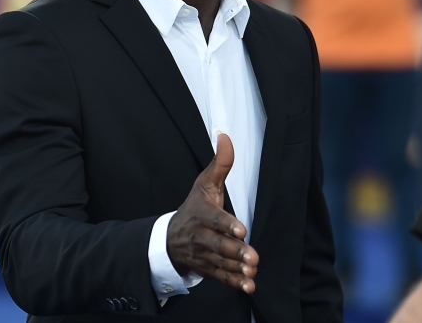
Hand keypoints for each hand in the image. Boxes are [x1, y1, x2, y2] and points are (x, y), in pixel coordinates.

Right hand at [166, 133, 258, 292]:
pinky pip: (220, 277)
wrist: (168, 239)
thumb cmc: (193, 207)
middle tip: (252, 256)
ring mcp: (203, 255)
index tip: (241, 229)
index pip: (214, 219)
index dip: (227, 225)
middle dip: (234, 251)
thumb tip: (225, 136)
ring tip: (252, 270)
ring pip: (220, 262)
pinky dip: (234, 282)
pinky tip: (249, 285)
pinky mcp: (208, 269)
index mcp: (201, 214)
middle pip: (217, 245)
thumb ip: (219, 163)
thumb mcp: (203, 184)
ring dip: (236, 268)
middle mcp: (200, 236)